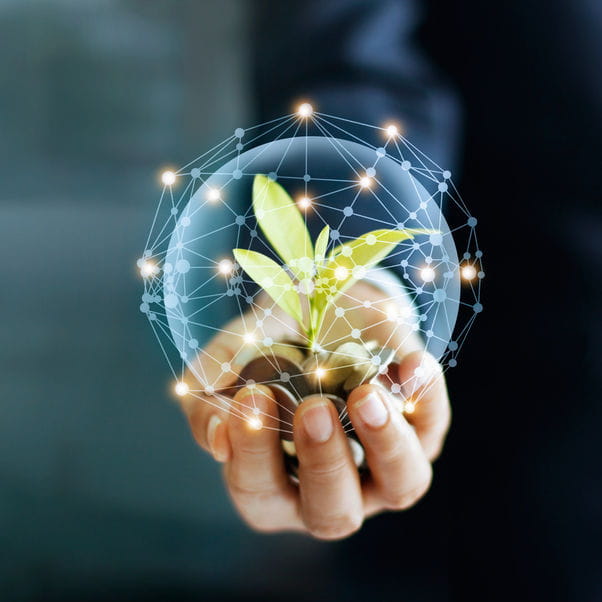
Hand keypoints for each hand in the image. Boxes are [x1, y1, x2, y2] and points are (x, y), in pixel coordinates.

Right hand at [181, 283, 450, 538]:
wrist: (320, 312)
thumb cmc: (269, 347)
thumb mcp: (231, 360)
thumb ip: (209, 393)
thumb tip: (217, 438)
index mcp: (275, 482)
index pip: (259, 493)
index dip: (253, 455)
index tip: (248, 401)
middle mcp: (332, 487)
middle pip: (334, 513)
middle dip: (324, 464)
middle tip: (313, 410)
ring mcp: (382, 465)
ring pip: (401, 485)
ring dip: (386, 443)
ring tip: (365, 396)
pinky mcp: (421, 430)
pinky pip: (432, 424)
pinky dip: (426, 396)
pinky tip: (409, 363)